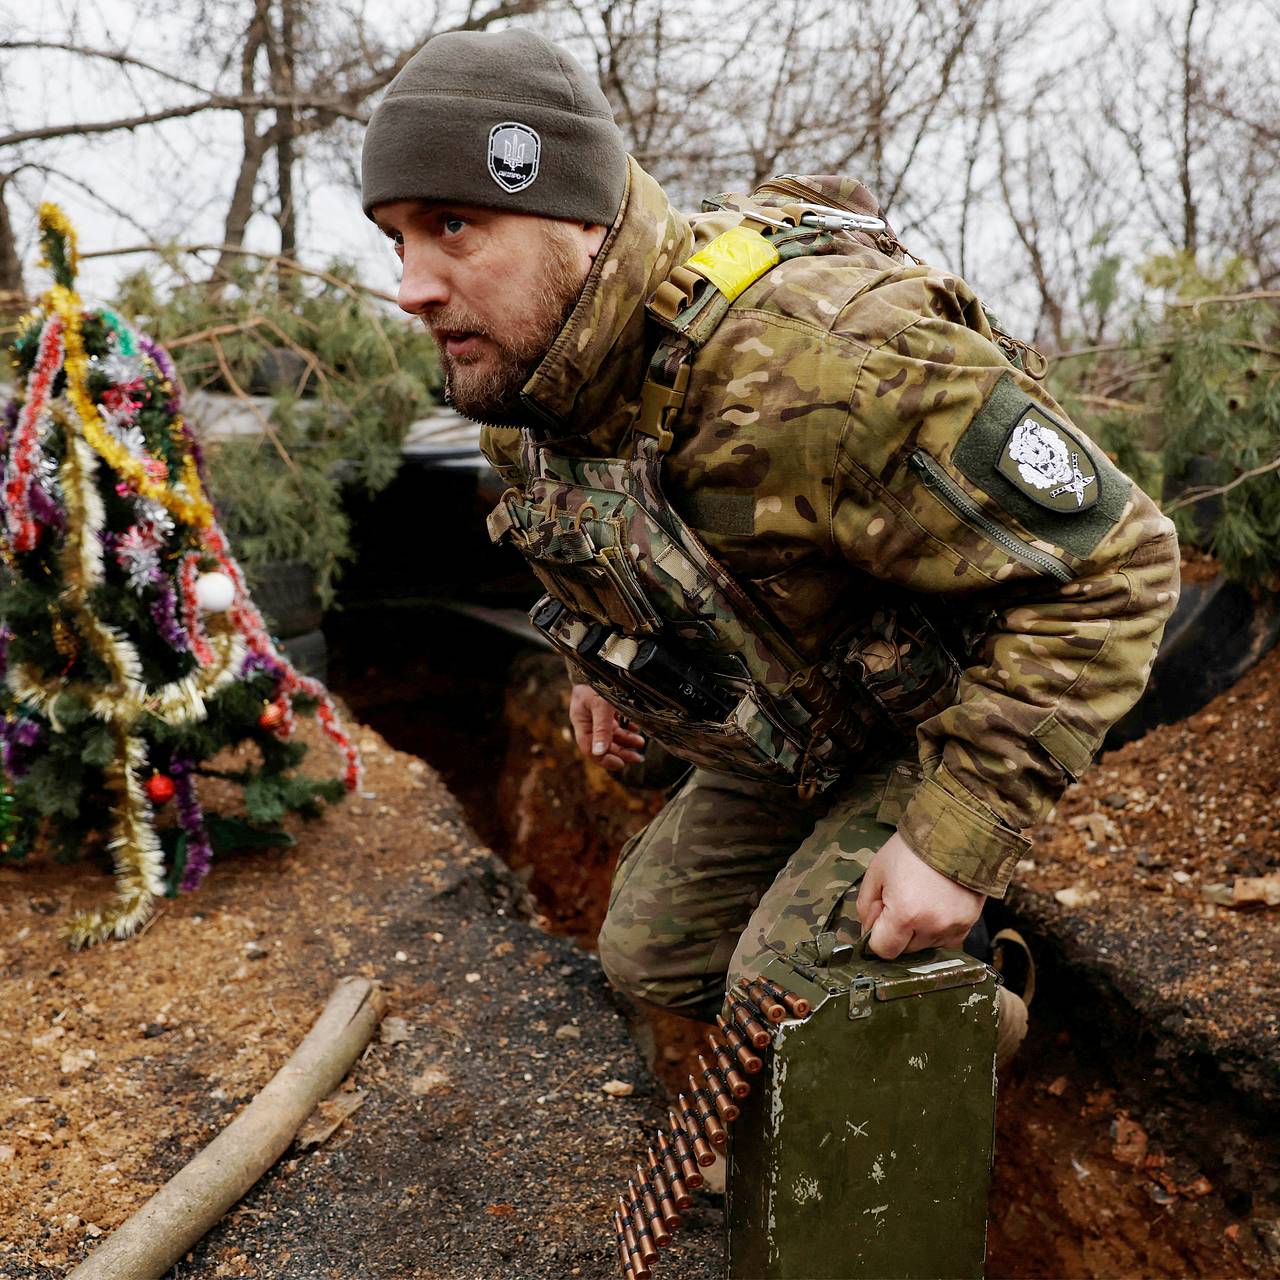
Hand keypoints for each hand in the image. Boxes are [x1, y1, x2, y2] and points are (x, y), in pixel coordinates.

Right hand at [568, 684, 645, 772]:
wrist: (598, 656)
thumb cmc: (597, 680)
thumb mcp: (601, 705)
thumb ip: (601, 729)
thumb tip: (599, 753)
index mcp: (581, 721)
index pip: (589, 749)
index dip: (605, 759)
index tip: (621, 764)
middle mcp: (588, 720)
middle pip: (602, 744)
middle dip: (621, 752)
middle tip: (638, 758)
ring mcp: (597, 713)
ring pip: (611, 735)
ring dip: (626, 741)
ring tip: (641, 742)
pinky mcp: (605, 706)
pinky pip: (615, 724)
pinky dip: (626, 728)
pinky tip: (636, 729)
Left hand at [855, 831, 984, 958]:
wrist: (952, 832)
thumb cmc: (911, 850)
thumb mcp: (876, 873)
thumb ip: (866, 908)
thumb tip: (867, 933)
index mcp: (905, 914)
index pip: (884, 950)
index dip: (875, 938)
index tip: (878, 920)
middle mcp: (932, 926)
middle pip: (905, 950)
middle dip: (897, 933)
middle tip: (900, 901)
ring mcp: (953, 926)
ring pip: (926, 947)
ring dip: (918, 932)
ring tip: (920, 900)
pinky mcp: (969, 923)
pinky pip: (947, 940)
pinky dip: (938, 929)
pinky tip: (935, 906)